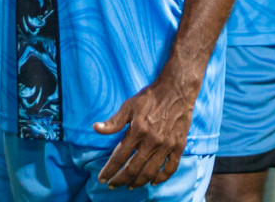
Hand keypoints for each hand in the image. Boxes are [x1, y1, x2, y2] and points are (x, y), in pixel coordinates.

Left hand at [92, 72, 198, 187]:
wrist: (177, 89)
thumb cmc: (150, 97)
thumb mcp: (129, 105)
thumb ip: (114, 121)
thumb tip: (96, 128)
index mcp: (137, 130)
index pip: (119, 157)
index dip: (110, 170)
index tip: (102, 178)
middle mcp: (152, 141)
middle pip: (134, 168)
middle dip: (121, 179)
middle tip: (113, 185)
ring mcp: (167, 145)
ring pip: (151, 172)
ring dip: (138, 182)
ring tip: (130, 186)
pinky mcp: (179, 146)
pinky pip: (170, 168)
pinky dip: (161, 178)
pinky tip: (153, 181)